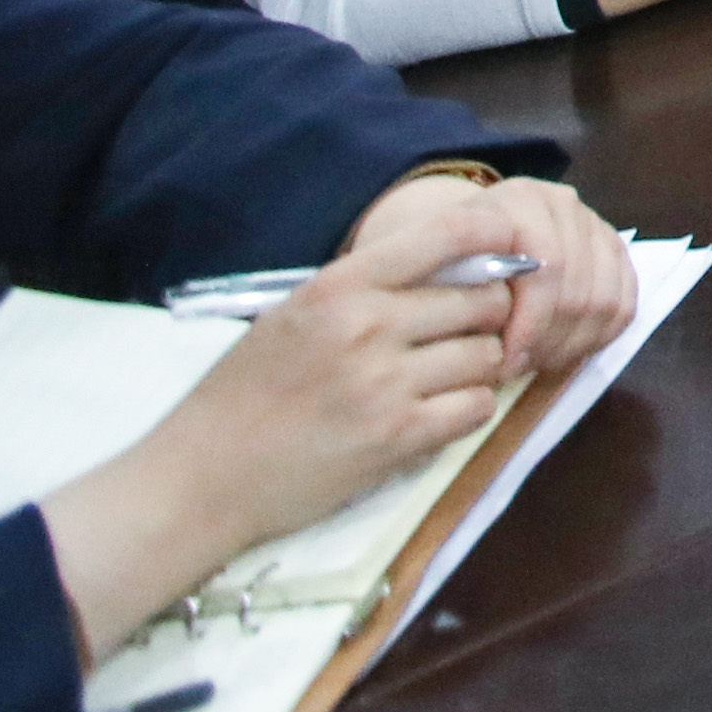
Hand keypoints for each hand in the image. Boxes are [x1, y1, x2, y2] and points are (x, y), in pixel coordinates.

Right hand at [40, 200, 553, 647]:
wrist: (200, 478)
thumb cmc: (244, 394)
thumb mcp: (295, 314)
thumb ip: (366, 287)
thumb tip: (457, 263)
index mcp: (340, 285)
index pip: (450, 233)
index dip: (496, 237)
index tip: (512, 249)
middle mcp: (369, 326)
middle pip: (485, 299)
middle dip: (490, 315)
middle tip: (472, 332)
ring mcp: (386, 383)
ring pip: (489, 355)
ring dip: (483, 366)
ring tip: (451, 376)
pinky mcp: (398, 438)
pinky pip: (477, 408)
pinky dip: (470, 409)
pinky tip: (441, 412)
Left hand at [342, 169, 637, 391]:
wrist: (457, 237)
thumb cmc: (435, 263)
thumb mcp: (423, 273)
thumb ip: (448, 297)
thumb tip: (486, 348)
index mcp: (515, 201)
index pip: (546, 270)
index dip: (530, 325)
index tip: (502, 365)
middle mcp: (561, 202)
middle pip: (579, 289)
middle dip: (550, 340)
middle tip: (520, 369)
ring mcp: (592, 222)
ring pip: (607, 299)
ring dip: (574, 342)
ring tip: (538, 361)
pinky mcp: (614, 247)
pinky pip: (626, 301)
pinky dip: (600, 334)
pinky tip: (565, 349)